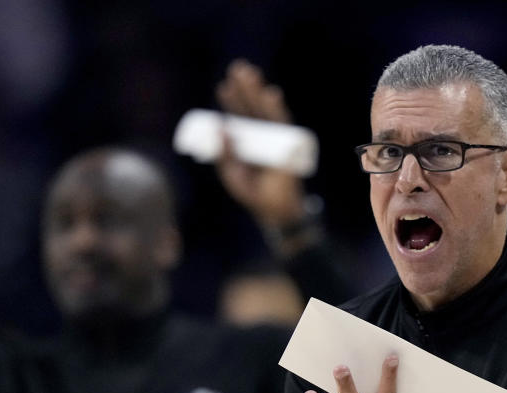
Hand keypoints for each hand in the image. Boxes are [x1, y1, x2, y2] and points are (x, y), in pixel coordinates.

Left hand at [215, 59, 305, 230]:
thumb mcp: (231, 172)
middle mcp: (262, 135)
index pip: (239, 116)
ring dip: (257, 91)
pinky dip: (276, 109)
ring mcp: (275, 138)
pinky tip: (271, 94)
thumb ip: (223, 153)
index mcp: (248, 140)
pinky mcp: (288, 143)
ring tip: (250, 74)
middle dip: (244, 88)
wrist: (272, 209)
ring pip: (265, 110)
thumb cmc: (252, 193)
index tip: (223, 86)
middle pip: (251, 107)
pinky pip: (282, 123)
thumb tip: (219, 127)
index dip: (231, 100)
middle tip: (237, 68)